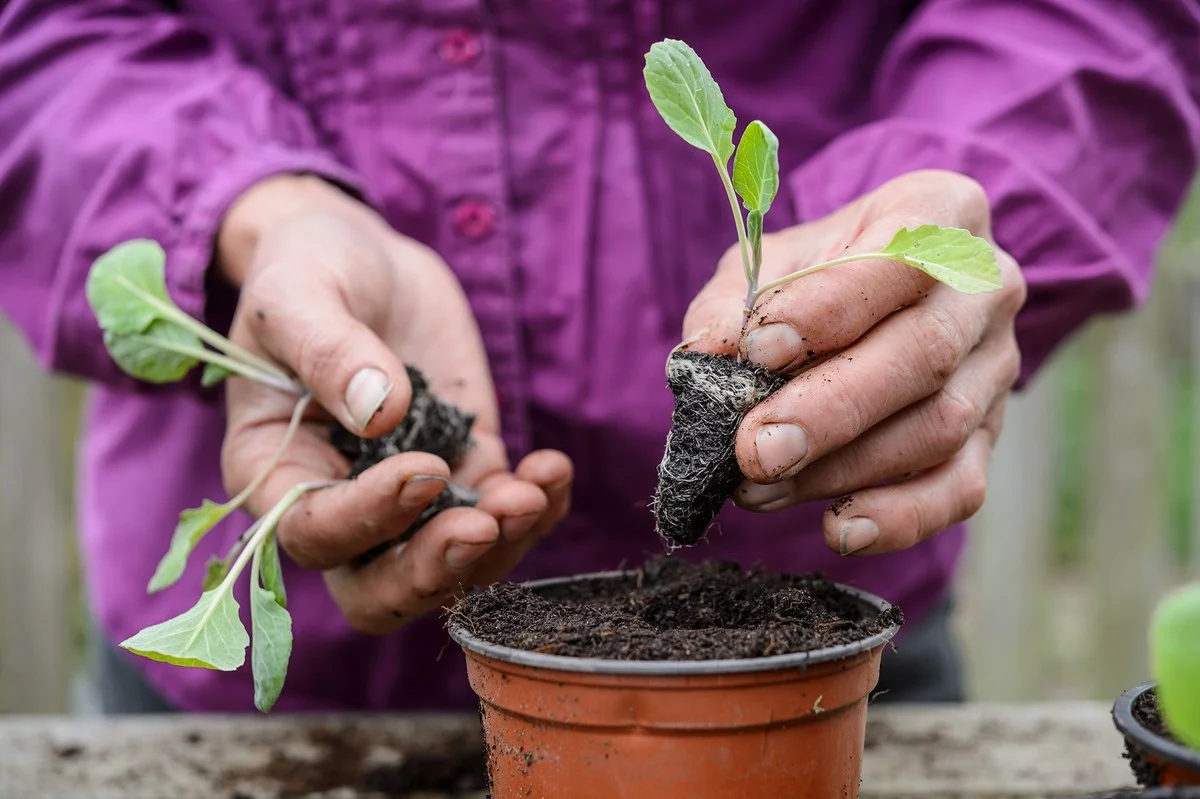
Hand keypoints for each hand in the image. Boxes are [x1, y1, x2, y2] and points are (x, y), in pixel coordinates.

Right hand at [215, 175, 572, 633]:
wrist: (366, 258)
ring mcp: (410, 498)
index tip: (423, 468)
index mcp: (273, 471)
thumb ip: (329, 349)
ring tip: (534, 490)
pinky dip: (537, 508)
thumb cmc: (308, 271)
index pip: (315, 532)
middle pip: (379, 591)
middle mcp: (339, 504)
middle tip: (487, 522)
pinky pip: (503, 519)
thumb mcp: (299, 293)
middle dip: (435, 570)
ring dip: (500, 546)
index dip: (369, 518)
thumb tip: (381, 409)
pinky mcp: (467, 470)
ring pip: (451, 568)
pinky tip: (552, 469)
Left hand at [682, 170, 1025, 555]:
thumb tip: (708, 358)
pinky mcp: (990, 436)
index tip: (760, 351)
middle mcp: (985, 286)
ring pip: (937, 427)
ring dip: (842, 469)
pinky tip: (840, 531)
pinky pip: (960, 487)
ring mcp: (997, 365)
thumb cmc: (815, 273)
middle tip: (755, 450)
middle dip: (832, 409)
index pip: (900, 257)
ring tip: (759, 486)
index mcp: (939, 212)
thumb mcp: (768, 262)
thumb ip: (735, 303)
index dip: (830, 308)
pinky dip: (901, 518)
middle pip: (925, 353)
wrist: (875, 294)